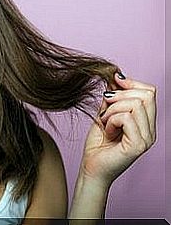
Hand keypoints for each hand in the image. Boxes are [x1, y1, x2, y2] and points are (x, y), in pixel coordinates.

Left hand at [80, 72, 156, 186]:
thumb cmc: (97, 144)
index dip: (130, 83)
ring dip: (112, 110)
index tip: (113, 83)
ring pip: (135, 104)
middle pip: (146, 95)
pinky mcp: (138, 145)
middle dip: (119, 95)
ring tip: (105, 123)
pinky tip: (107, 132)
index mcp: (146, 122)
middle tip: (105, 111)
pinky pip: (126, 117)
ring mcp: (147, 138)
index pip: (150, 91)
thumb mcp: (104, 114)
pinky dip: (110, 120)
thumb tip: (115, 75)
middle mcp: (151, 130)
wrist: (91, 168)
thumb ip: (112, 97)